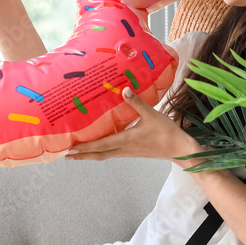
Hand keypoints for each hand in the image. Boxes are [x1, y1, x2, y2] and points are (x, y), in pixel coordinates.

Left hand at [66, 87, 203, 161]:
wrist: (179, 149)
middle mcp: (124, 149)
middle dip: (82, 155)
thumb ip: (137, 102)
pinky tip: (101, 145)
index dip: (85, 148)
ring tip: (78, 152)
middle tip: (66, 155)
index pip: (101, 145)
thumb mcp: (152, 115)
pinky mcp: (134, 152)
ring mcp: (129, 152)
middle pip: (99, 154)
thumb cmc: (166, 132)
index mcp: (126, 140)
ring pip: (106, 155)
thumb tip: (124, 89)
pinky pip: (113, 152)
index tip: (70, 149)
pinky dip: (103, 151)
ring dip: (91, 154)